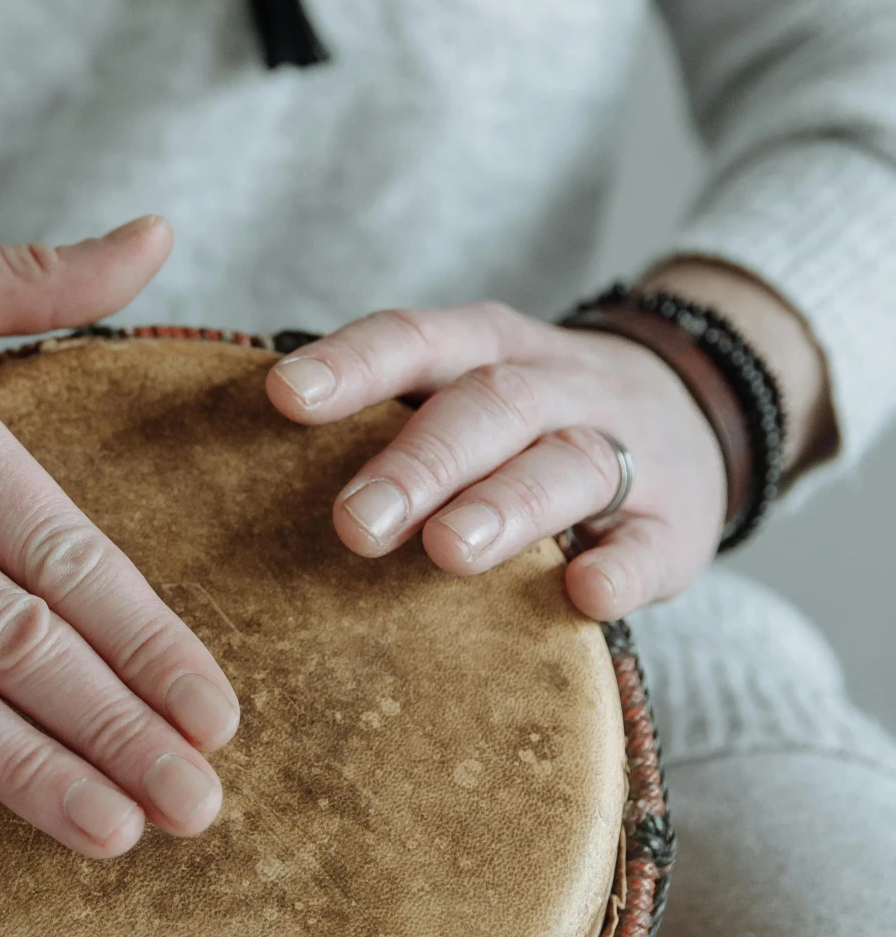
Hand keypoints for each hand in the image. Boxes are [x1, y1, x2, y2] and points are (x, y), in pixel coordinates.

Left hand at [266, 301, 728, 620]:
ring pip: (568, 465)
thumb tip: (239, 451)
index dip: (353, 364)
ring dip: (507, 506)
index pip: (416, 340)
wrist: (697, 412)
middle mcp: (558, 386)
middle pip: (488, 407)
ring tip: (449, 550)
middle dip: (419, 462)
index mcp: (490, 347)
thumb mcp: (469, 383)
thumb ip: (386, 409)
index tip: (285, 396)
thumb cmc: (531, 419)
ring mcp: (626, 452)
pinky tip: (584, 596)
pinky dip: (622, 570)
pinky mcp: (675, 527)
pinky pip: (653, 546)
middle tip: (355, 524)